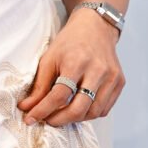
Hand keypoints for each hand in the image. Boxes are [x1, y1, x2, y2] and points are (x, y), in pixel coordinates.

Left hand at [17, 10, 123, 125]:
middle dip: (60, 120)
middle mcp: (98, 70)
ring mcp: (112, 77)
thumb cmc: (71, 41)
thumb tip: (27, 107)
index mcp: (77, 61)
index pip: (59, 95)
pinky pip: (105, 109)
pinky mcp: (120, 82)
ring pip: (93, 112)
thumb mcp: (49, 58)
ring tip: (62, 114)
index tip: (30, 119)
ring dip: (75, 119)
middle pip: (79, 108)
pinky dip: (90, 114)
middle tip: (48, 121)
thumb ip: (39, 85)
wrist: (96, 27)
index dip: (43, 110)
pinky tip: (78, 108)